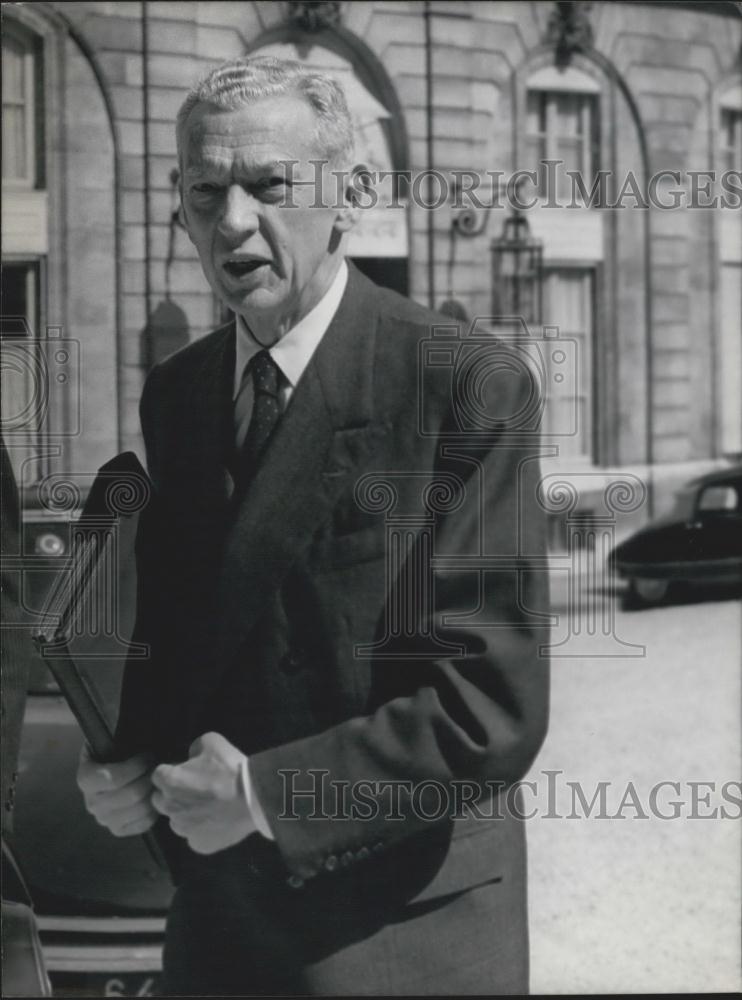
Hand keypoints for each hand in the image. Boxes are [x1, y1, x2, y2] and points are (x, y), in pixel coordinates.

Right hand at [76, 745, 157, 836]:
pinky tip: (154, 796)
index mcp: (86, 778)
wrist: (111, 766)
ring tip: (158, 780)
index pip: (113, 779)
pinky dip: (154, 811)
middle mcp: (92, 802)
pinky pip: (142, 824)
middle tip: (158, 768)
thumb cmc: (115, 749)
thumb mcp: (113, 739)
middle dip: (149, 778)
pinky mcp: (118, 829)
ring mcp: (104, 818)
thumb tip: (143, 741)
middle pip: (131, 795)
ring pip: (139, 810)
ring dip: (154, 793)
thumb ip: (122, 739)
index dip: (136, 767)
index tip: (148, 755)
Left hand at [151, 732, 255, 854]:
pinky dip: (201, 830)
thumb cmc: (230, 768)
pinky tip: (215, 821)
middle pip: (161, 800)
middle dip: (172, 793)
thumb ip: (195, 748)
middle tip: (195, 788)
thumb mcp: (211, 741)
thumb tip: (192, 757)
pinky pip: (193, 837)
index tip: (185, 771)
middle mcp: (170, 807)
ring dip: (185, 813)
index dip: (171, 771)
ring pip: (176, 820)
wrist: (254, 797)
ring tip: (207, 807)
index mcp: (170, 782)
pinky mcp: (198, 844)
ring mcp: (183, 829)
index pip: (157, 775)